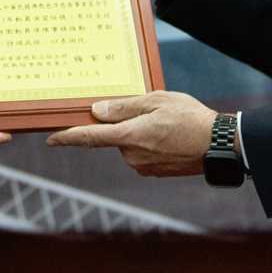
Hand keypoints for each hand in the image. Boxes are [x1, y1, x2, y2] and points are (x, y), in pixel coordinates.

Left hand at [46, 91, 216, 176]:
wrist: (219, 146)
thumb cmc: (190, 118)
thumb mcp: (157, 101)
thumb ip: (124, 107)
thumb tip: (98, 111)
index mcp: (130, 136)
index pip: (90, 137)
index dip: (68, 137)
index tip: (52, 138)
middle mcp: (132, 155)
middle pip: (114, 137)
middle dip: (125, 124)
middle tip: (150, 111)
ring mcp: (143, 166)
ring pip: (130, 144)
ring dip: (139, 133)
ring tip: (167, 123)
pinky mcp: (155, 172)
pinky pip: (143, 154)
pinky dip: (150, 143)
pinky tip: (170, 135)